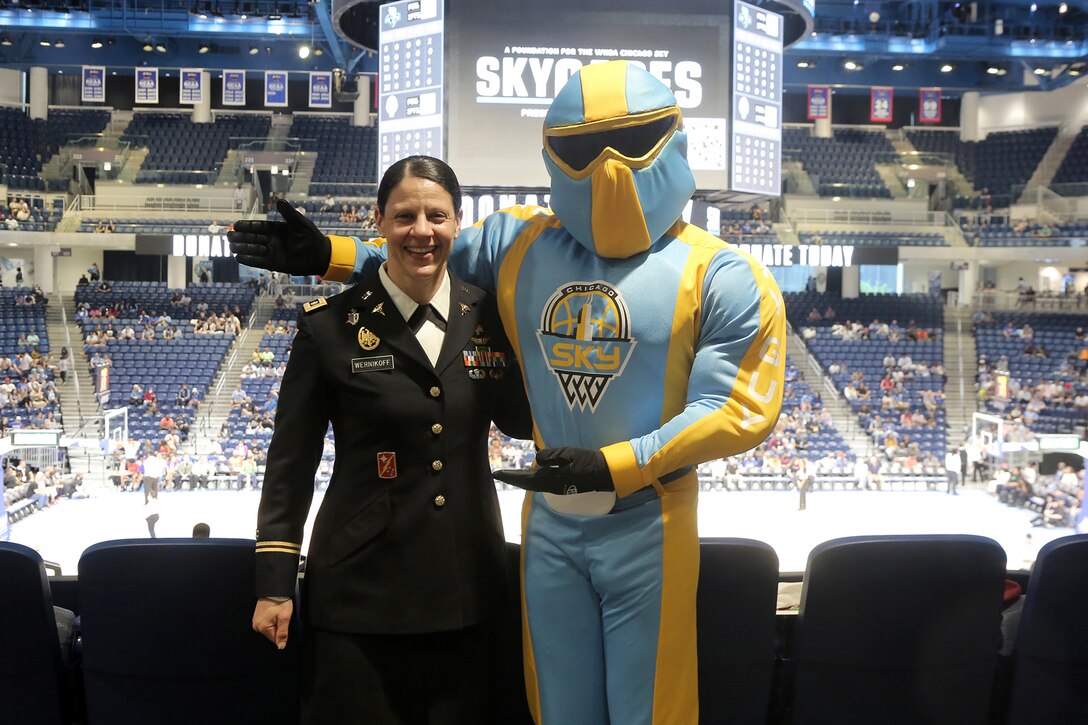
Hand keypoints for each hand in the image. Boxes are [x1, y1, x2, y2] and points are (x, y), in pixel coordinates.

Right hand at [228, 199, 330, 274]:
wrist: (319, 254)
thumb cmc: (311, 236)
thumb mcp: (300, 223)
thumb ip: (289, 213)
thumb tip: (279, 200)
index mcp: (277, 229)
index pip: (259, 227)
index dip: (248, 226)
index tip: (236, 224)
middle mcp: (272, 240)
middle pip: (253, 238)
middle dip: (241, 237)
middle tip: (229, 235)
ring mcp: (273, 252)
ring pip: (254, 249)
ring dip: (242, 248)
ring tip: (231, 246)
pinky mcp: (275, 263)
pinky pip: (259, 262)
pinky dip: (250, 260)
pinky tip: (238, 257)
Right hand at [252, 597, 292, 649]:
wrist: (274, 590)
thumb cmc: (280, 602)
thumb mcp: (284, 617)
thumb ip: (282, 633)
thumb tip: (281, 646)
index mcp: (263, 627)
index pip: (275, 640)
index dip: (282, 633)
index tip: (283, 623)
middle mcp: (257, 626)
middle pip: (271, 634)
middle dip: (278, 628)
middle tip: (280, 617)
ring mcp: (256, 622)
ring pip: (269, 629)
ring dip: (275, 624)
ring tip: (277, 614)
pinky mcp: (256, 618)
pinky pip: (266, 624)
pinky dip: (271, 621)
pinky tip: (273, 613)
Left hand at [493, 447, 612, 494]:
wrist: (603, 473)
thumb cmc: (586, 461)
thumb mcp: (567, 453)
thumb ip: (551, 456)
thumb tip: (536, 459)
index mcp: (550, 479)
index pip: (525, 479)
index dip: (510, 476)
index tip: (496, 474)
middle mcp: (551, 486)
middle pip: (527, 484)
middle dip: (513, 479)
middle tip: (499, 474)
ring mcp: (557, 488)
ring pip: (534, 485)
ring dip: (522, 480)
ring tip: (512, 475)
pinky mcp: (562, 486)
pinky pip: (541, 484)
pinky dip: (532, 480)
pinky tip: (531, 475)